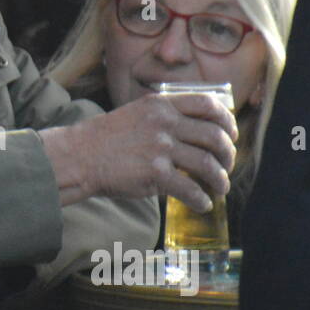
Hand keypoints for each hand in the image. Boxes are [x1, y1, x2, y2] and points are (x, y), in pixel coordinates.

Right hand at [40, 93, 236, 212]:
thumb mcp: (136, 113)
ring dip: (220, 179)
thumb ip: (164, 117)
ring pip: (207, 164)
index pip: (208, 105)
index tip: (231, 134)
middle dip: (228, 154)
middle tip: (227, 165)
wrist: (78, 156)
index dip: (227, 120)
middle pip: (214, 136)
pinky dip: (201, 199)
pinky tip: (202, 204)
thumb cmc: (105, 139)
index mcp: (161, 105)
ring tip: (220, 188)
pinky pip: (190, 189)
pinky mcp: (154, 174)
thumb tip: (195, 132)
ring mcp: (160, 148)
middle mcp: (164, 123)